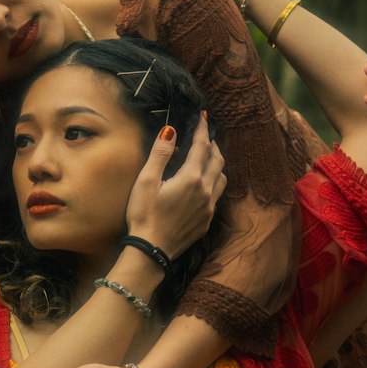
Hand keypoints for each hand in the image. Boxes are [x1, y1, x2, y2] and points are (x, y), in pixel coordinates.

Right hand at [124, 115, 226, 258]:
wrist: (150, 251)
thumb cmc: (144, 214)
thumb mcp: (146, 180)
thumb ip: (160, 154)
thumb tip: (171, 130)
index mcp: (191, 178)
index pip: (202, 146)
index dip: (202, 129)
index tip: (202, 117)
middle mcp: (205, 191)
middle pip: (217, 160)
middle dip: (212, 144)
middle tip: (205, 135)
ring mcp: (209, 208)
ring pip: (222, 178)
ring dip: (217, 163)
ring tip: (208, 157)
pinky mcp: (207, 221)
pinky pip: (217, 195)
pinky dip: (215, 181)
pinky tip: (204, 183)